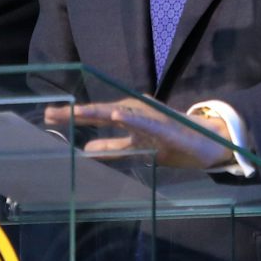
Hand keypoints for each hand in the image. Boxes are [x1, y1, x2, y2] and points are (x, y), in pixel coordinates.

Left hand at [43, 98, 233, 169]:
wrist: (211, 142)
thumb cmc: (175, 142)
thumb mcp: (139, 148)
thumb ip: (114, 148)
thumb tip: (87, 149)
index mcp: (130, 122)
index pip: (97, 118)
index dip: (74, 117)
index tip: (49, 115)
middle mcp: (139, 116)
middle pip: (104, 113)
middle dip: (78, 113)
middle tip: (50, 113)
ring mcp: (154, 121)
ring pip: (123, 114)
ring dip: (101, 112)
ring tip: (77, 111)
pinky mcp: (169, 128)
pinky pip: (149, 123)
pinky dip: (133, 118)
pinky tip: (119, 114)